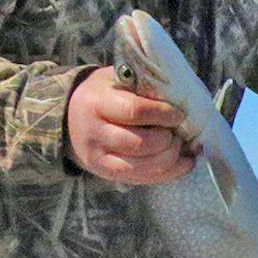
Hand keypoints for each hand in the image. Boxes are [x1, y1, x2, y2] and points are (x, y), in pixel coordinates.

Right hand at [65, 67, 194, 183]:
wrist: (73, 117)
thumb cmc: (105, 93)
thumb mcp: (117, 78)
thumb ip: (143, 85)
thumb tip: (181, 97)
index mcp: (96, 103)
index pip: (134, 111)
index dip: (163, 114)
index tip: (179, 114)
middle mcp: (94, 133)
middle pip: (140, 144)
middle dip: (168, 140)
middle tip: (180, 132)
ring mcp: (98, 157)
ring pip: (142, 166)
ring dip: (170, 158)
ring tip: (182, 146)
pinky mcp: (106, 173)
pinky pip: (142, 179)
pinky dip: (168, 173)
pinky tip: (184, 163)